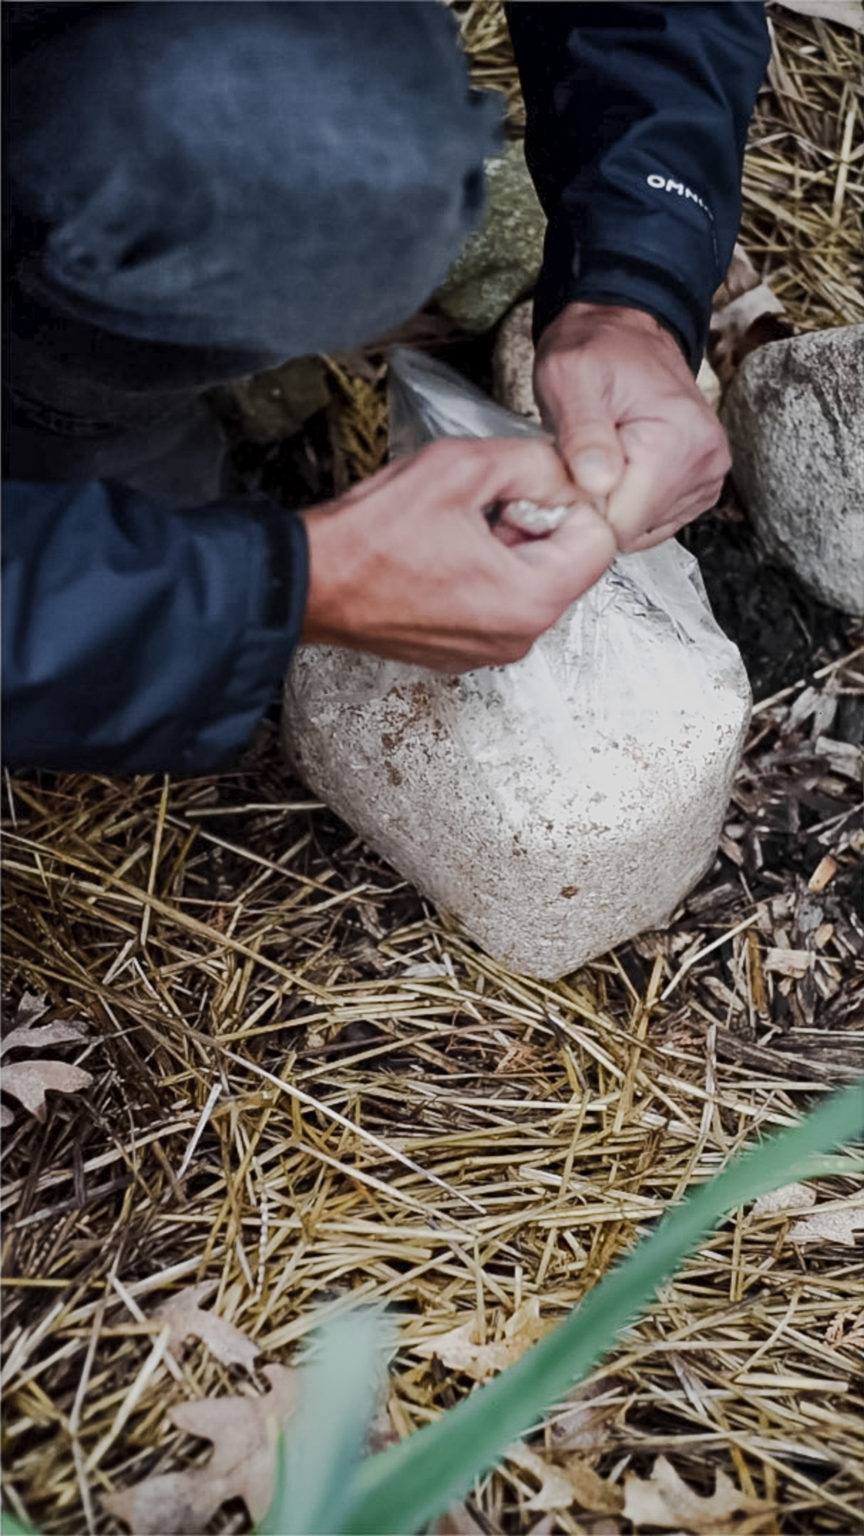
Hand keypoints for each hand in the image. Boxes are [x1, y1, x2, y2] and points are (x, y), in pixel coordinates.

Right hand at [300, 437, 615, 670]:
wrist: (312, 582)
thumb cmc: (372, 536)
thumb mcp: (464, 467)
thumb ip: (536, 462)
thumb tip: (565, 474)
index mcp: (531, 599)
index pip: (600, 538)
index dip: (565, 501)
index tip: (521, 493)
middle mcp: (519, 637)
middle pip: (568, 563)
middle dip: (535, 526)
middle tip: (481, 510)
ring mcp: (491, 652)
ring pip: (533, 582)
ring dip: (508, 548)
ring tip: (456, 533)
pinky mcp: (466, 653)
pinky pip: (500, 604)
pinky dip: (484, 575)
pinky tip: (443, 557)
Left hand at [533, 302, 730, 551]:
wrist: (626, 331)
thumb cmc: (596, 350)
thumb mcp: (571, 377)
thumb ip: (581, 432)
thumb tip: (598, 481)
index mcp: (679, 441)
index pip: (621, 523)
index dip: (581, 509)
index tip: (565, 474)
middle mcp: (704, 463)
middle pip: (632, 530)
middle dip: (595, 507)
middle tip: (579, 461)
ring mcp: (707, 477)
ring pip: (641, 530)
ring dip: (610, 504)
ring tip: (600, 458)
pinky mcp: (700, 486)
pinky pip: (652, 521)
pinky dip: (627, 503)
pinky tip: (618, 468)